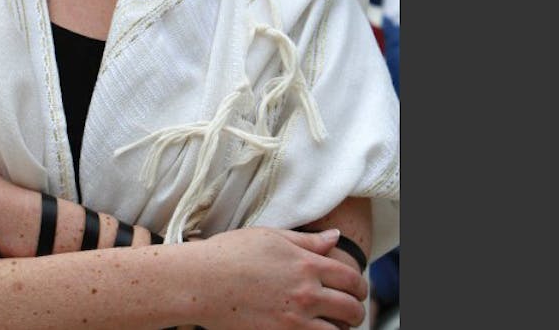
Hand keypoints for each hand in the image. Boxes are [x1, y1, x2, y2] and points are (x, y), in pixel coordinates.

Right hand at [189, 227, 367, 328]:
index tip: (355, 290)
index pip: (351, 279)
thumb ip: (307, 241)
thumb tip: (335, 238)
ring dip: (341, 328)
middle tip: (349, 310)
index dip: (359, 286)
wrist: (199, 282)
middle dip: (355, 310)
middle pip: (351, 308)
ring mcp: (294, 319)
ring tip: (333, 324)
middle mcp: (306, 293)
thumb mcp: (270, 237)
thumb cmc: (229, 254)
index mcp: (306, 264)